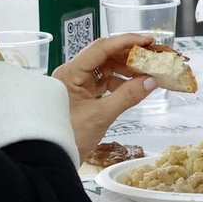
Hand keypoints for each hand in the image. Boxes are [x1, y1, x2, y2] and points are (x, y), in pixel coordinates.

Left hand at [53, 33, 158, 160]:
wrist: (50, 160)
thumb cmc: (69, 137)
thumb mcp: (101, 116)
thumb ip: (128, 96)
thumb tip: (151, 80)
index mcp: (71, 72)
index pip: (101, 48)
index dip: (127, 41)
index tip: (148, 40)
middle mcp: (71, 73)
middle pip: (104, 55)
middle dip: (129, 55)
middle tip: (152, 56)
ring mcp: (76, 84)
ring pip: (105, 68)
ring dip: (126, 69)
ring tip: (146, 73)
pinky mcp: (80, 94)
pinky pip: (103, 81)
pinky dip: (119, 82)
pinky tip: (133, 87)